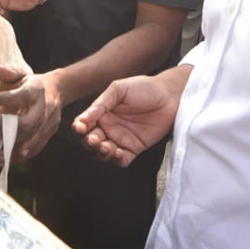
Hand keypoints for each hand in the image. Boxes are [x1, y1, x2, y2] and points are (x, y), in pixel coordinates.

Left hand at [0, 66, 61, 160]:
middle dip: (4, 126)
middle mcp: (45, 108)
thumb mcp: (19, 73)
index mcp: (37, 90)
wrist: (56, 90)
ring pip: (31, 139)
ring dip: (10, 145)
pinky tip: (2, 159)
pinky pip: (34, 150)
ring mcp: (48, 123)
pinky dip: (17, 157)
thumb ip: (8, 72)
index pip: (24, 95)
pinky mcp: (48, 135)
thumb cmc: (29, 84)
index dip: (7, 99)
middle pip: (28, 123)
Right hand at [71, 67, 189, 166]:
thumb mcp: (118, 89)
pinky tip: (119, 153)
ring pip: (104, 153)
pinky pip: (122, 160)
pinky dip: (117, 160)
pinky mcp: (135, 148)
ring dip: (102, 153)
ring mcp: (121, 139)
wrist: (170, 96)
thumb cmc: (144, 88)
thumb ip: (101, 104)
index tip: (80, 128)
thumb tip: (83, 118)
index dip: (79, 127)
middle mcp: (109, 127)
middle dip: (90, 143)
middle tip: (94, 140)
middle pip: (91, 141)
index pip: (84, 124)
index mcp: (101, 113)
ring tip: (106, 147)